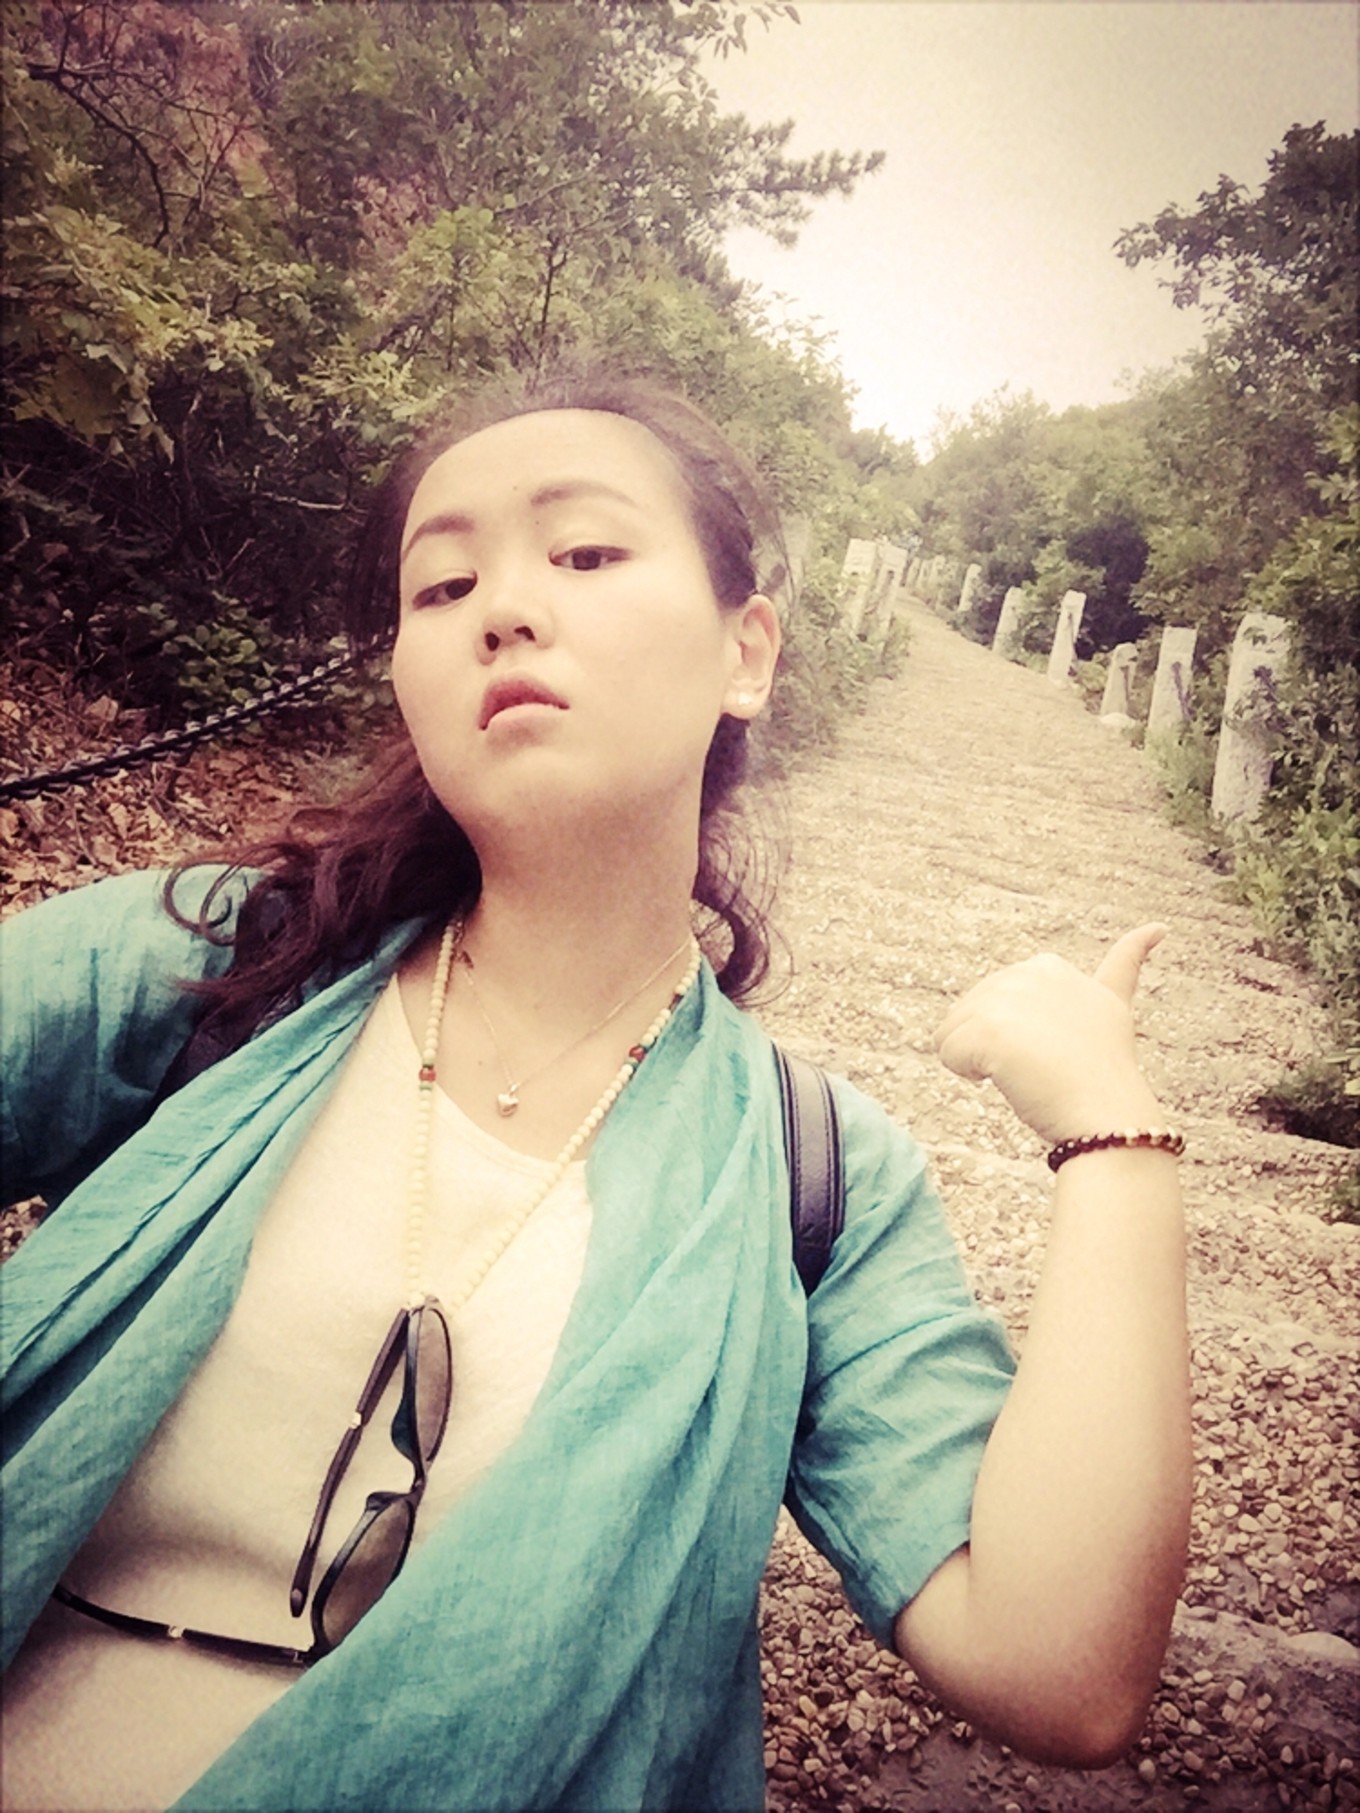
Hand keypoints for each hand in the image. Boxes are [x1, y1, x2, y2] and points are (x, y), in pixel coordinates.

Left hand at [935, 924, 1167, 1143]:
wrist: (1109, 1114)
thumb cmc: (1104, 1073)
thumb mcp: (1116, 1004)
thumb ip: (1127, 962)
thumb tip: (1158, 927)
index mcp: (1049, 967)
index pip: (998, 1000)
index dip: (1018, 1034)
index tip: (1056, 1049)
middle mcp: (1024, 973)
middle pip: (969, 1014)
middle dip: (993, 1045)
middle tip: (1039, 1068)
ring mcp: (1005, 998)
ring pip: (953, 1032)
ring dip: (977, 1060)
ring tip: (1026, 1073)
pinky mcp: (986, 1029)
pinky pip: (947, 1053)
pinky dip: (966, 1074)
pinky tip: (1005, 1079)